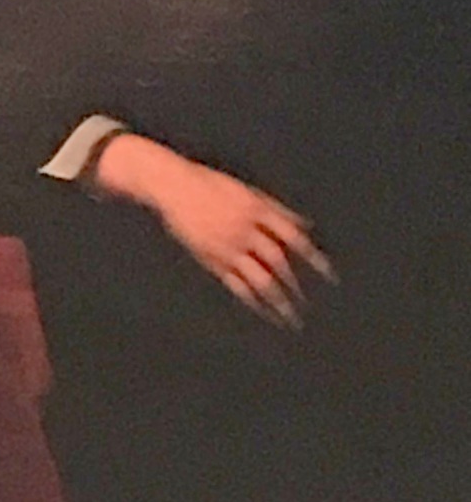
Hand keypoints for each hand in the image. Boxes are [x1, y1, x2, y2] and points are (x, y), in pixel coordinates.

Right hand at [90, 131, 333, 327]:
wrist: (172, 186)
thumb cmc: (210, 185)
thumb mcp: (247, 191)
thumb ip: (276, 209)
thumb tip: (305, 226)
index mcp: (257, 210)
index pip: (294, 237)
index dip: (313, 256)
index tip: (329, 275)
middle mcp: (245, 230)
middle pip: (277, 261)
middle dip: (294, 283)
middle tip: (307, 302)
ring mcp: (228, 247)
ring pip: (258, 278)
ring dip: (276, 299)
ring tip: (289, 317)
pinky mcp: (211, 259)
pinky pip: (235, 283)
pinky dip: (250, 299)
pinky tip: (262, 310)